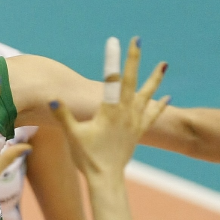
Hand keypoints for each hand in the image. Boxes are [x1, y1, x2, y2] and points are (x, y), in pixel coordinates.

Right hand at [51, 38, 167, 181]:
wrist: (106, 179)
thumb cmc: (87, 158)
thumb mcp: (72, 136)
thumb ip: (63, 116)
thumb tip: (52, 98)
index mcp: (110, 111)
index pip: (112, 79)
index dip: (113, 59)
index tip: (115, 41)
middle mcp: (125, 113)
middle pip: (132, 81)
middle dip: (134, 59)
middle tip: (138, 39)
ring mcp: (134, 122)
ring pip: (148, 96)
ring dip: (155, 79)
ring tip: (164, 64)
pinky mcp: (138, 132)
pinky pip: (152, 115)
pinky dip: (159, 105)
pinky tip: (167, 96)